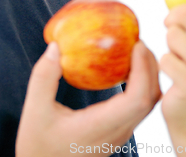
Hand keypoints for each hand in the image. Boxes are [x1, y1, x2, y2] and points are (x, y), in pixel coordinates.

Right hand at [16, 40, 160, 156]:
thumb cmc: (38, 145)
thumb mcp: (35, 112)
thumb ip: (43, 78)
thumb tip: (56, 47)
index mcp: (100, 127)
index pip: (136, 100)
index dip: (143, 70)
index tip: (136, 45)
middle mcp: (117, 132)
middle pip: (150, 98)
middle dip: (150, 66)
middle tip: (138, 41)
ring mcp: (120, 134)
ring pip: (149, 103)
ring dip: (149, 75)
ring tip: (135, 51)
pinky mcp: (119, 132)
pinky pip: (140, 106)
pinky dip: (142, 84)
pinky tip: (125, 69)